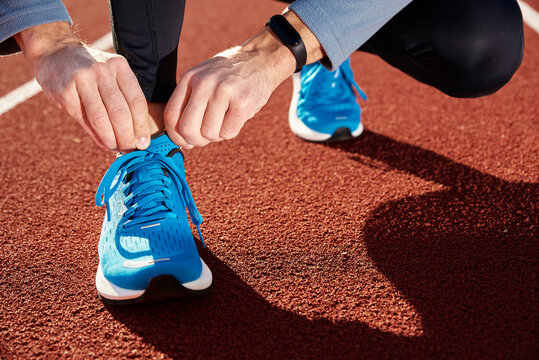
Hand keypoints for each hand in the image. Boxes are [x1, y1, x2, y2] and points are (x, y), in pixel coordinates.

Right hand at [16, 23, 149, 151]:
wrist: (54, 51)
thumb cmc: (90, 70)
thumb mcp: (111, 73)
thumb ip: (123, 97)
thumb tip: (136, 135)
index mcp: (119, 67)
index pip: (137, 101)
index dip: (142, 126)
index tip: (144, 143)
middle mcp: (102, 71)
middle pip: (121, 113)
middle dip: (127, 137)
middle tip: (130, 150)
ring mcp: (82, 80)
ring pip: (102, 119)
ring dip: (112, 139)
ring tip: (117, 148)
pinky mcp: (65, 92)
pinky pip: (84, 120)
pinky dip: (96, 136)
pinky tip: (104, 143)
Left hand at [164, 30, 295, 147]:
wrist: (261, 59)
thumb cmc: (230, 76)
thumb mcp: (204, 80)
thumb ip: (190, 107)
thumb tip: (184, 143)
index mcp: (190, 78)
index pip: (170, 115)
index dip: (175, 136)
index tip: (184, 141)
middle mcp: (204, 83)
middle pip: (187, 128)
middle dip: (195, 140)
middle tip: (206, 137)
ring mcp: (223, 92)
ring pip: (209, 134)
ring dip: (217, 135)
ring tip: (225, 120)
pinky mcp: (242, 102)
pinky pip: (228, 133)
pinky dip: (231, 131)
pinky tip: (236, 117)